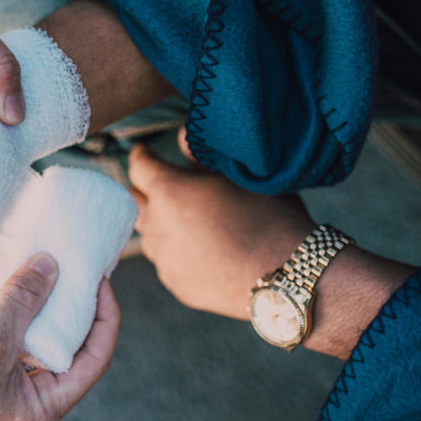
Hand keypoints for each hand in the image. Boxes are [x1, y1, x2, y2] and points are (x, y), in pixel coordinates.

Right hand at [0, 254, 119, 420]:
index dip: (103, 316)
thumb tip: (52, 266)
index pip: (94, 359)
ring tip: (34, 258)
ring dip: (27, 297)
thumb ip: (24, 300)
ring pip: (25, 332)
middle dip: (64, 301)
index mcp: (42, 406)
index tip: (99, 279)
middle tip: (70, 264)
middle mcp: (24, 397)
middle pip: (61, 342)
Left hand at [128, 140, 316, 319]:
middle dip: (145, 189)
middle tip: (160, 182)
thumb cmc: (269, 218)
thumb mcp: (239, 174)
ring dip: (158, 220)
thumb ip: (201, 155)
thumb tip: (182, 138)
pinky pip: (165, 259)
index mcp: (169, 191)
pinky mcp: (174, 282)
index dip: (141, 156)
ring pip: (147, 232)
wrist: (286, 275)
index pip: (138, 166)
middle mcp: (157, 225)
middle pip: (135, 200)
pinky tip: (197, 246)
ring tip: (181, 216)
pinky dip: (174, 248)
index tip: (144, 151)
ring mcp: (163, 258)